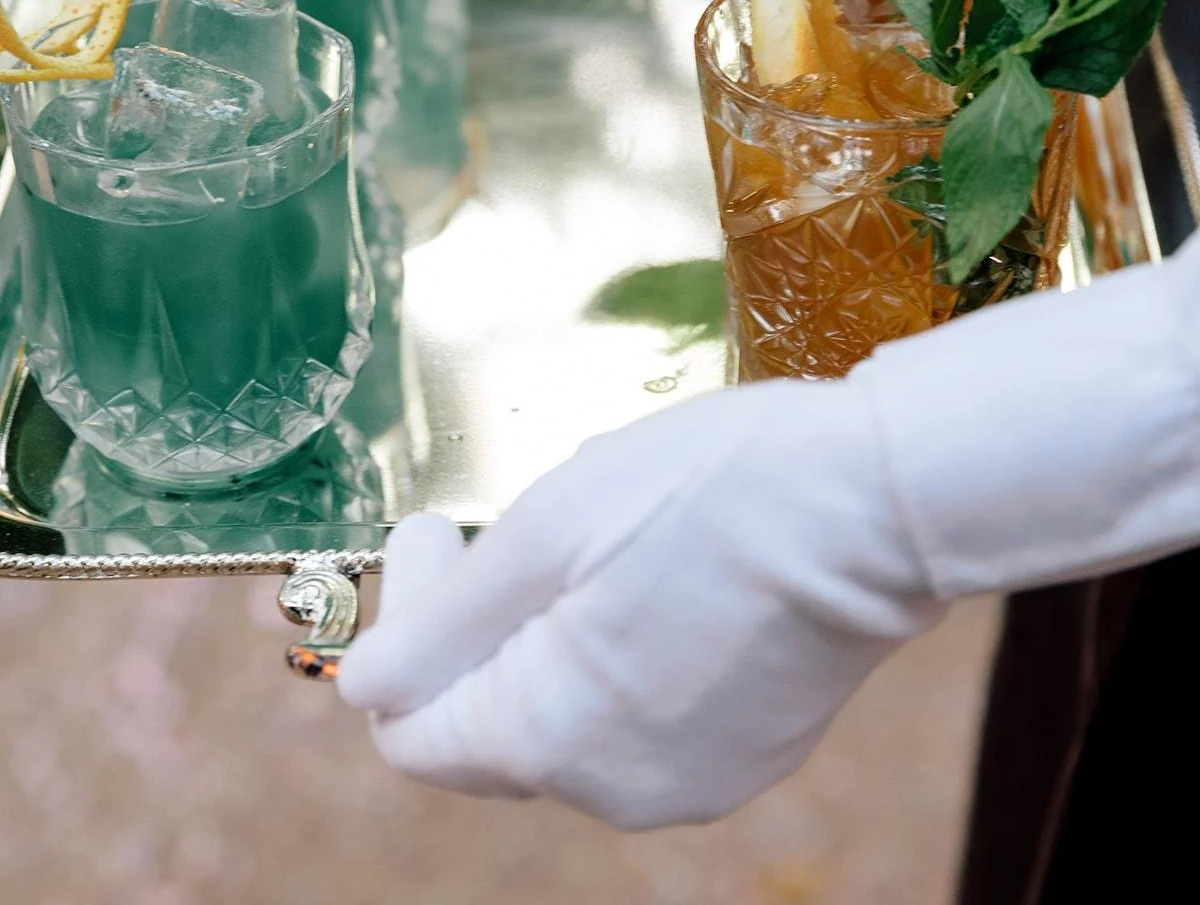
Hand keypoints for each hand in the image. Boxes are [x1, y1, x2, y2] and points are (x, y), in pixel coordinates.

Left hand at [340, 238, 1199, 828]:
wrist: (881, 501)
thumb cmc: (714, 489)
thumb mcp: (551, 528)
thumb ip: (443, 620)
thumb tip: (360, 682)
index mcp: (552, 737)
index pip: (410, 731)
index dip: (403, 628)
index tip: (438, 535)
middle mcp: (614, 789)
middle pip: (487, 727)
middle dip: (475, 629)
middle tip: (509, 525)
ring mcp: (689, 783)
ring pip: (563, 722)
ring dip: (548, 640)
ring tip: (596, 541)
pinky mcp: (744, 758)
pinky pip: (635, 723)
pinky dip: (617, 661)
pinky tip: (660, 577)